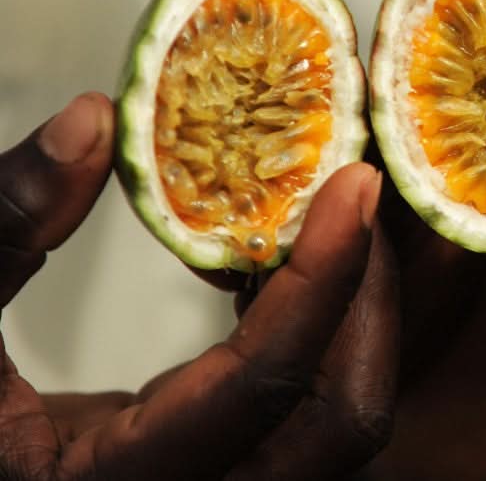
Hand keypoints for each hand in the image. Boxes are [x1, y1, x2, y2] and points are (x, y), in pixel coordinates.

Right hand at [0, 94, 397, 480]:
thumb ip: (4, 222)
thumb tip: (96, 119)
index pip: (264, 383)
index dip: (322, 278)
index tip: (354, 183)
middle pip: (346, 416)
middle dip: (369, 296)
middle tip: (359, 193)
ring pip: (344, 417)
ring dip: (358, 310)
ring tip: (338, 211)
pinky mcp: (217, 462)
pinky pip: (310, 405)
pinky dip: (322, 326)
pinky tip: (288, 255)